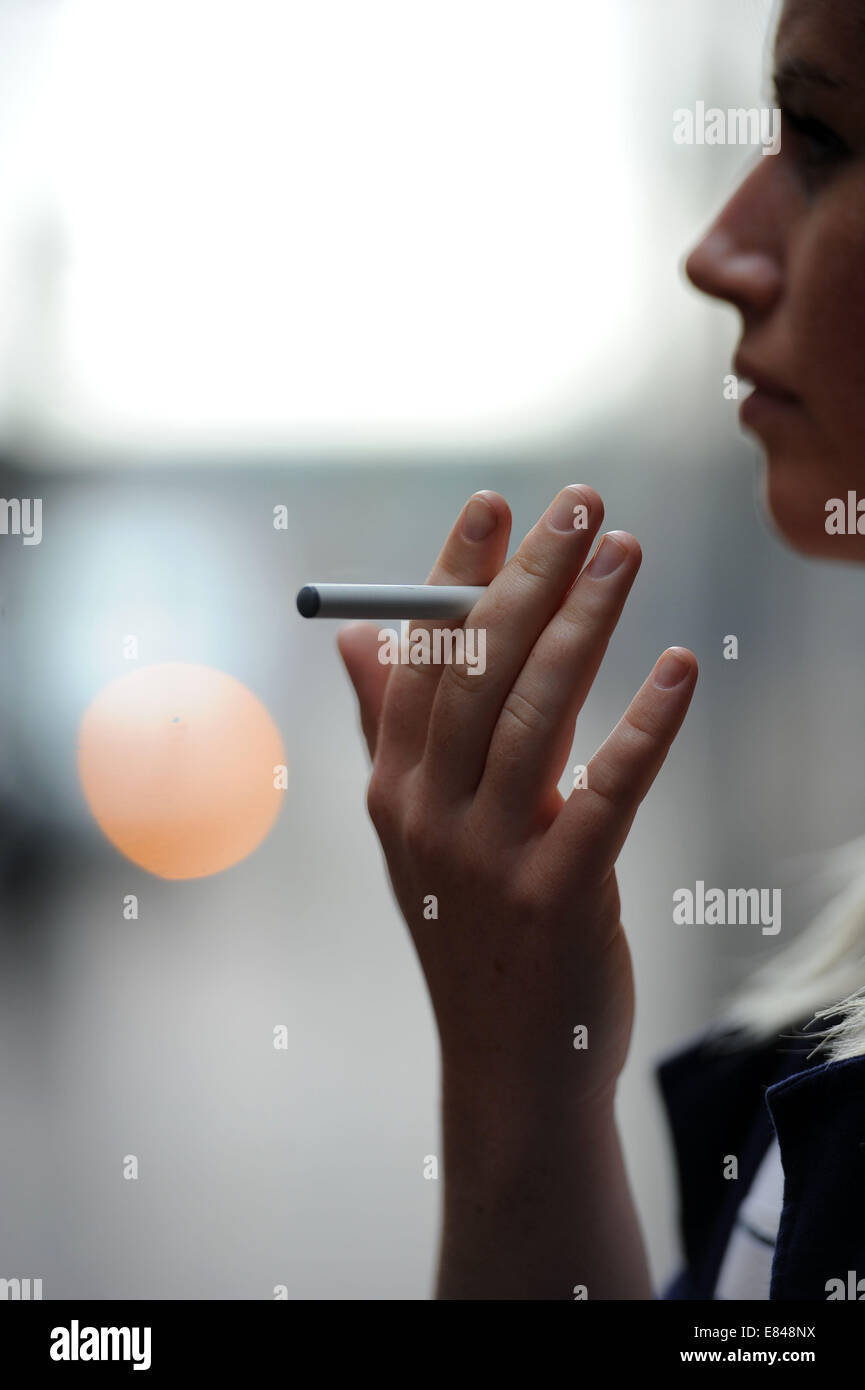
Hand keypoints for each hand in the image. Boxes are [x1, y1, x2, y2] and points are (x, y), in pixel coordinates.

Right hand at [337, 486, 696, 1106]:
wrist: (511, 1061)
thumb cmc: (474, 927)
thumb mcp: (417, 829)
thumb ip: (388, 729)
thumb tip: (359, 637)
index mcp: (394, 787)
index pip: (420, 657)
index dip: (453, 574)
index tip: (492, 505)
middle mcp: (429, 813)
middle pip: (477, 668)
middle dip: (529, 575)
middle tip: (580, 506)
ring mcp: (489, 856)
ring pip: (538, 711)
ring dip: (586, 622)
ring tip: (626, 553)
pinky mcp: (560, 894)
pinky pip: (608, 790)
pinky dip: (645, 723)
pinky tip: (678, 668)